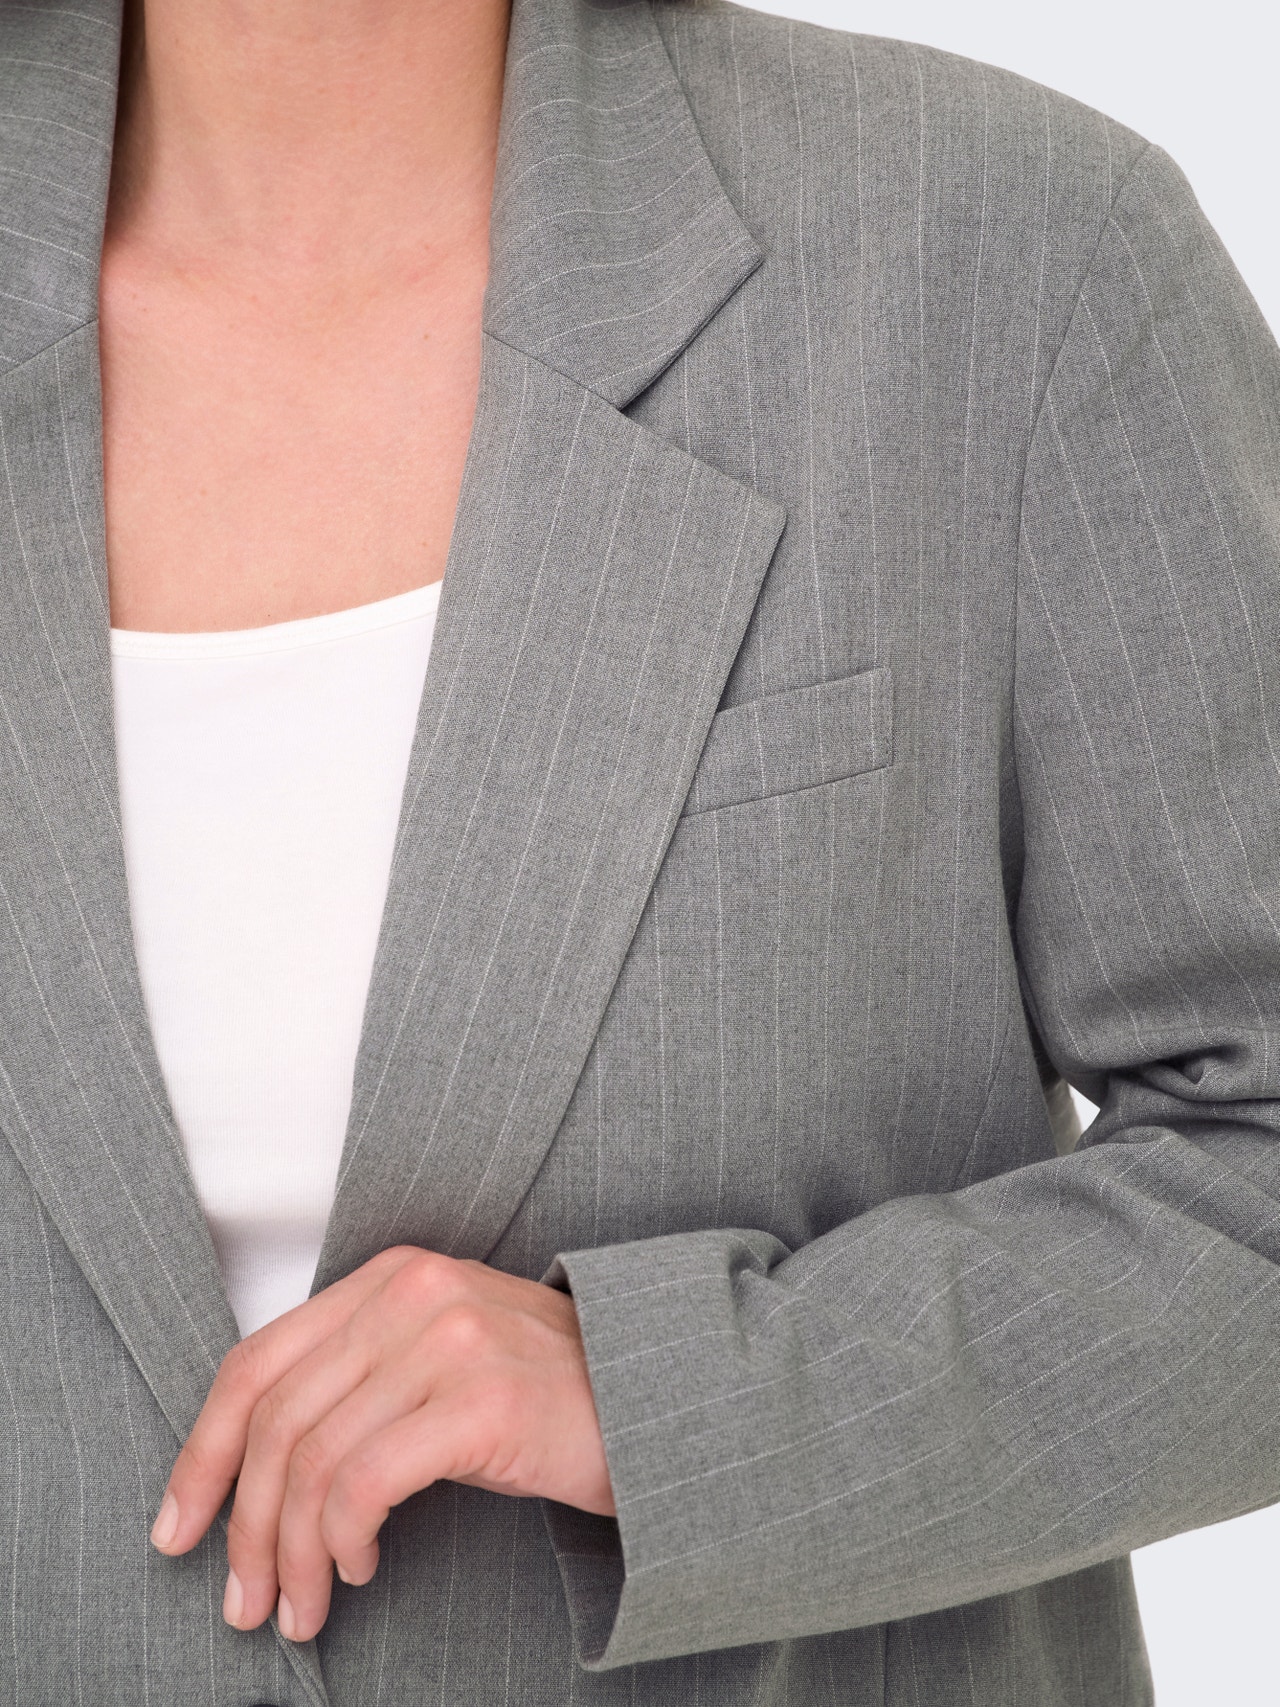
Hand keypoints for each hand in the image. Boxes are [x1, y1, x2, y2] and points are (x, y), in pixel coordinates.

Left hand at [148, 1246, 614, 1642]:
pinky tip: (358, 1567)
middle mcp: (411, 1290)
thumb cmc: (545, 1395)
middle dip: (243, 1523)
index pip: (258, 1360)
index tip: (180, 1525)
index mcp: (390, 1275)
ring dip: (292, 1552)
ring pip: (313, 1459)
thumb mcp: (437, 1360)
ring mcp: (448, 1339)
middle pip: (276, 1416)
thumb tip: (255, 1471)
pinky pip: (366, 1482)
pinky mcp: (482, 1398)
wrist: (656, 1399)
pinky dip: (343, 1539)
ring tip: (296, 1607)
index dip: (204, 1451)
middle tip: (241, 1600)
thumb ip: (358, 1377)